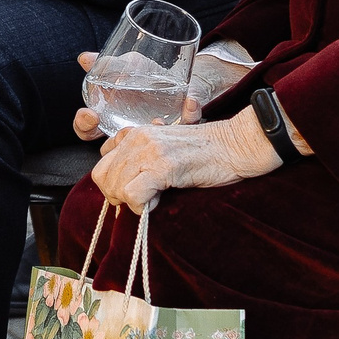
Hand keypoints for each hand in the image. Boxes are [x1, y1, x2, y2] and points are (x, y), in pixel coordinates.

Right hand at [72, 45, 253, 140]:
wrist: (178, 72)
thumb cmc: (144, 73)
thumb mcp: (125, 65)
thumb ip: (105, 64)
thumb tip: (85, 59)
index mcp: (112, 116)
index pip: (88, 129)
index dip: (84, 125)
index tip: (90, 114)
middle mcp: (130, 130)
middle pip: (112, 147)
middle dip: (111, 142)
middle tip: (120, 127)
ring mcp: (154, 132)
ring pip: (150, 144)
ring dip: (152, 134)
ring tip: (156, 120)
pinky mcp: (180, 125)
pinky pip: (186, 123)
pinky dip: (190, 113)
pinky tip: (190, 102)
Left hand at [89, 110, 280, 213]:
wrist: (236, 145)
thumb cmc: (206, 151)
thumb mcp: (166, 146)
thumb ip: (142, 155)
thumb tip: (122, 182)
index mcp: (136, 132)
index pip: (101, 163)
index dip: (113, 183)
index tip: (132, 189)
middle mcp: (138, 138)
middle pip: (102, 177)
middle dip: (117, 196)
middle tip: (141, 199)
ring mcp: (149, 151)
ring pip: (115, 187)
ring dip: (131, 202)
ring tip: (153, 198)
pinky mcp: (163, 167)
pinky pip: (132, 194)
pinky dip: (141, 206)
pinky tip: (157, 201)